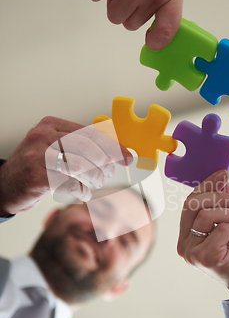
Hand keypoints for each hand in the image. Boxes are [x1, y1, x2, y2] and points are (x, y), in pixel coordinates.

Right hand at [0, 116, 130, 215]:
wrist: (4, 185)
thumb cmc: (34, 166)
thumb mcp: (53, 146)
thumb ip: (78, 144)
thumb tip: (113, 150)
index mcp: (50, 125)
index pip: (89, 132)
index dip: (112, 145)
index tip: (126, 156)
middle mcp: (42, 137)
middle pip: (86, 146)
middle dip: (105, 160)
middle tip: (111, 171)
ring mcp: (38, 157)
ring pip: (80, 164)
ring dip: (95, 176)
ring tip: (98, 181)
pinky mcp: (37, 177)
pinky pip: (70, 184)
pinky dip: (82, 190)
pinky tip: (84, 193)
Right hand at [177, 170, 228, 302]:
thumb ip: (222, 204)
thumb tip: (222, 178)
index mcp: (186, 237)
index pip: (189, 203)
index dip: (206, 186)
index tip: (223, 174)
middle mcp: (185, 245)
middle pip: (193, 205)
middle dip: (219, 196)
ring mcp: (193, 253)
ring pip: (207, 215)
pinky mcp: (206, 257)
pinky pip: (222, 229)